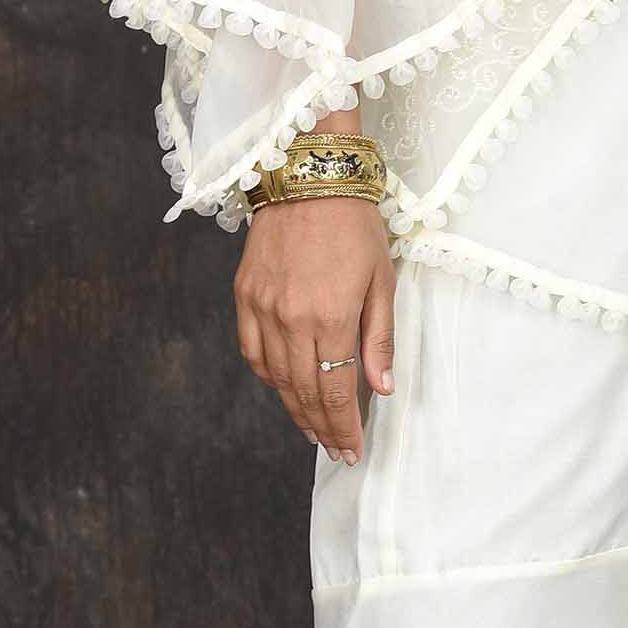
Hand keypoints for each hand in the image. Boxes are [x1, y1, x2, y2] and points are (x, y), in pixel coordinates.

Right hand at [234, 197, 395, 460]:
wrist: (308, 176)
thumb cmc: (354, 225)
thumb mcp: (382, 280)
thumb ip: (379, 339)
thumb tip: (380, 389)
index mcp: (330, 317)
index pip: (336, 391)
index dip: (344, 427)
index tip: (352, 450)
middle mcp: (291, 319)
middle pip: (304, 392)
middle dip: (321, 428)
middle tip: (335, 450)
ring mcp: (262, 308)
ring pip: (276, 377)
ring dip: (294, 409)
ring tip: (312, 430)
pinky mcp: (244, 295)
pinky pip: (252, 350)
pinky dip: (267, 376)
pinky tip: (283, 388)